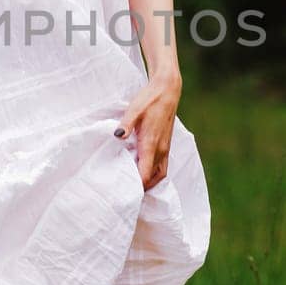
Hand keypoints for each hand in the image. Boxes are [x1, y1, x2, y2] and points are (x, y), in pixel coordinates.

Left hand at [116, 72, 180, 190]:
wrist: (167, 89)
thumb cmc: (149, 99)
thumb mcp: (135, 108)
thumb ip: (126, 123)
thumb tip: (118, 135)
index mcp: (152, 144)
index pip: (145, 173)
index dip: (136, 186)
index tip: (123, 193)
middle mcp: (161, 149)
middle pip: (153, 179)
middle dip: (142, 188)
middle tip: (126, 195)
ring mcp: (165, 148)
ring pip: (160, 174)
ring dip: (149, 183)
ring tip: (134, 187)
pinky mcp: (166, 144)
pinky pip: (162, 167)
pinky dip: (154, 175)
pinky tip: (143, 172)